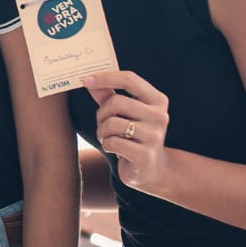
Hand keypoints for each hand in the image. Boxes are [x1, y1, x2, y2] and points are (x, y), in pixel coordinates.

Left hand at [85, 69, 171, 195]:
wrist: (152, 169)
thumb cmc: (134, 136)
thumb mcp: (124, 113)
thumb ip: (108, 96)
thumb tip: (89, 81)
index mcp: (157, 100)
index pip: (130, 79)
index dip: (106, 77)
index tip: (86, 80)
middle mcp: (159, 116)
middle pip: (117, 102)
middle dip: (101, 114)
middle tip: (102, 124)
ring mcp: (154, 136)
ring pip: (112, 123)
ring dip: (102, 131)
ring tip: (108, 137)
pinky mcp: (145, 155)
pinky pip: (113, 142)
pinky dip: (107, 144)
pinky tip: (114, 149)